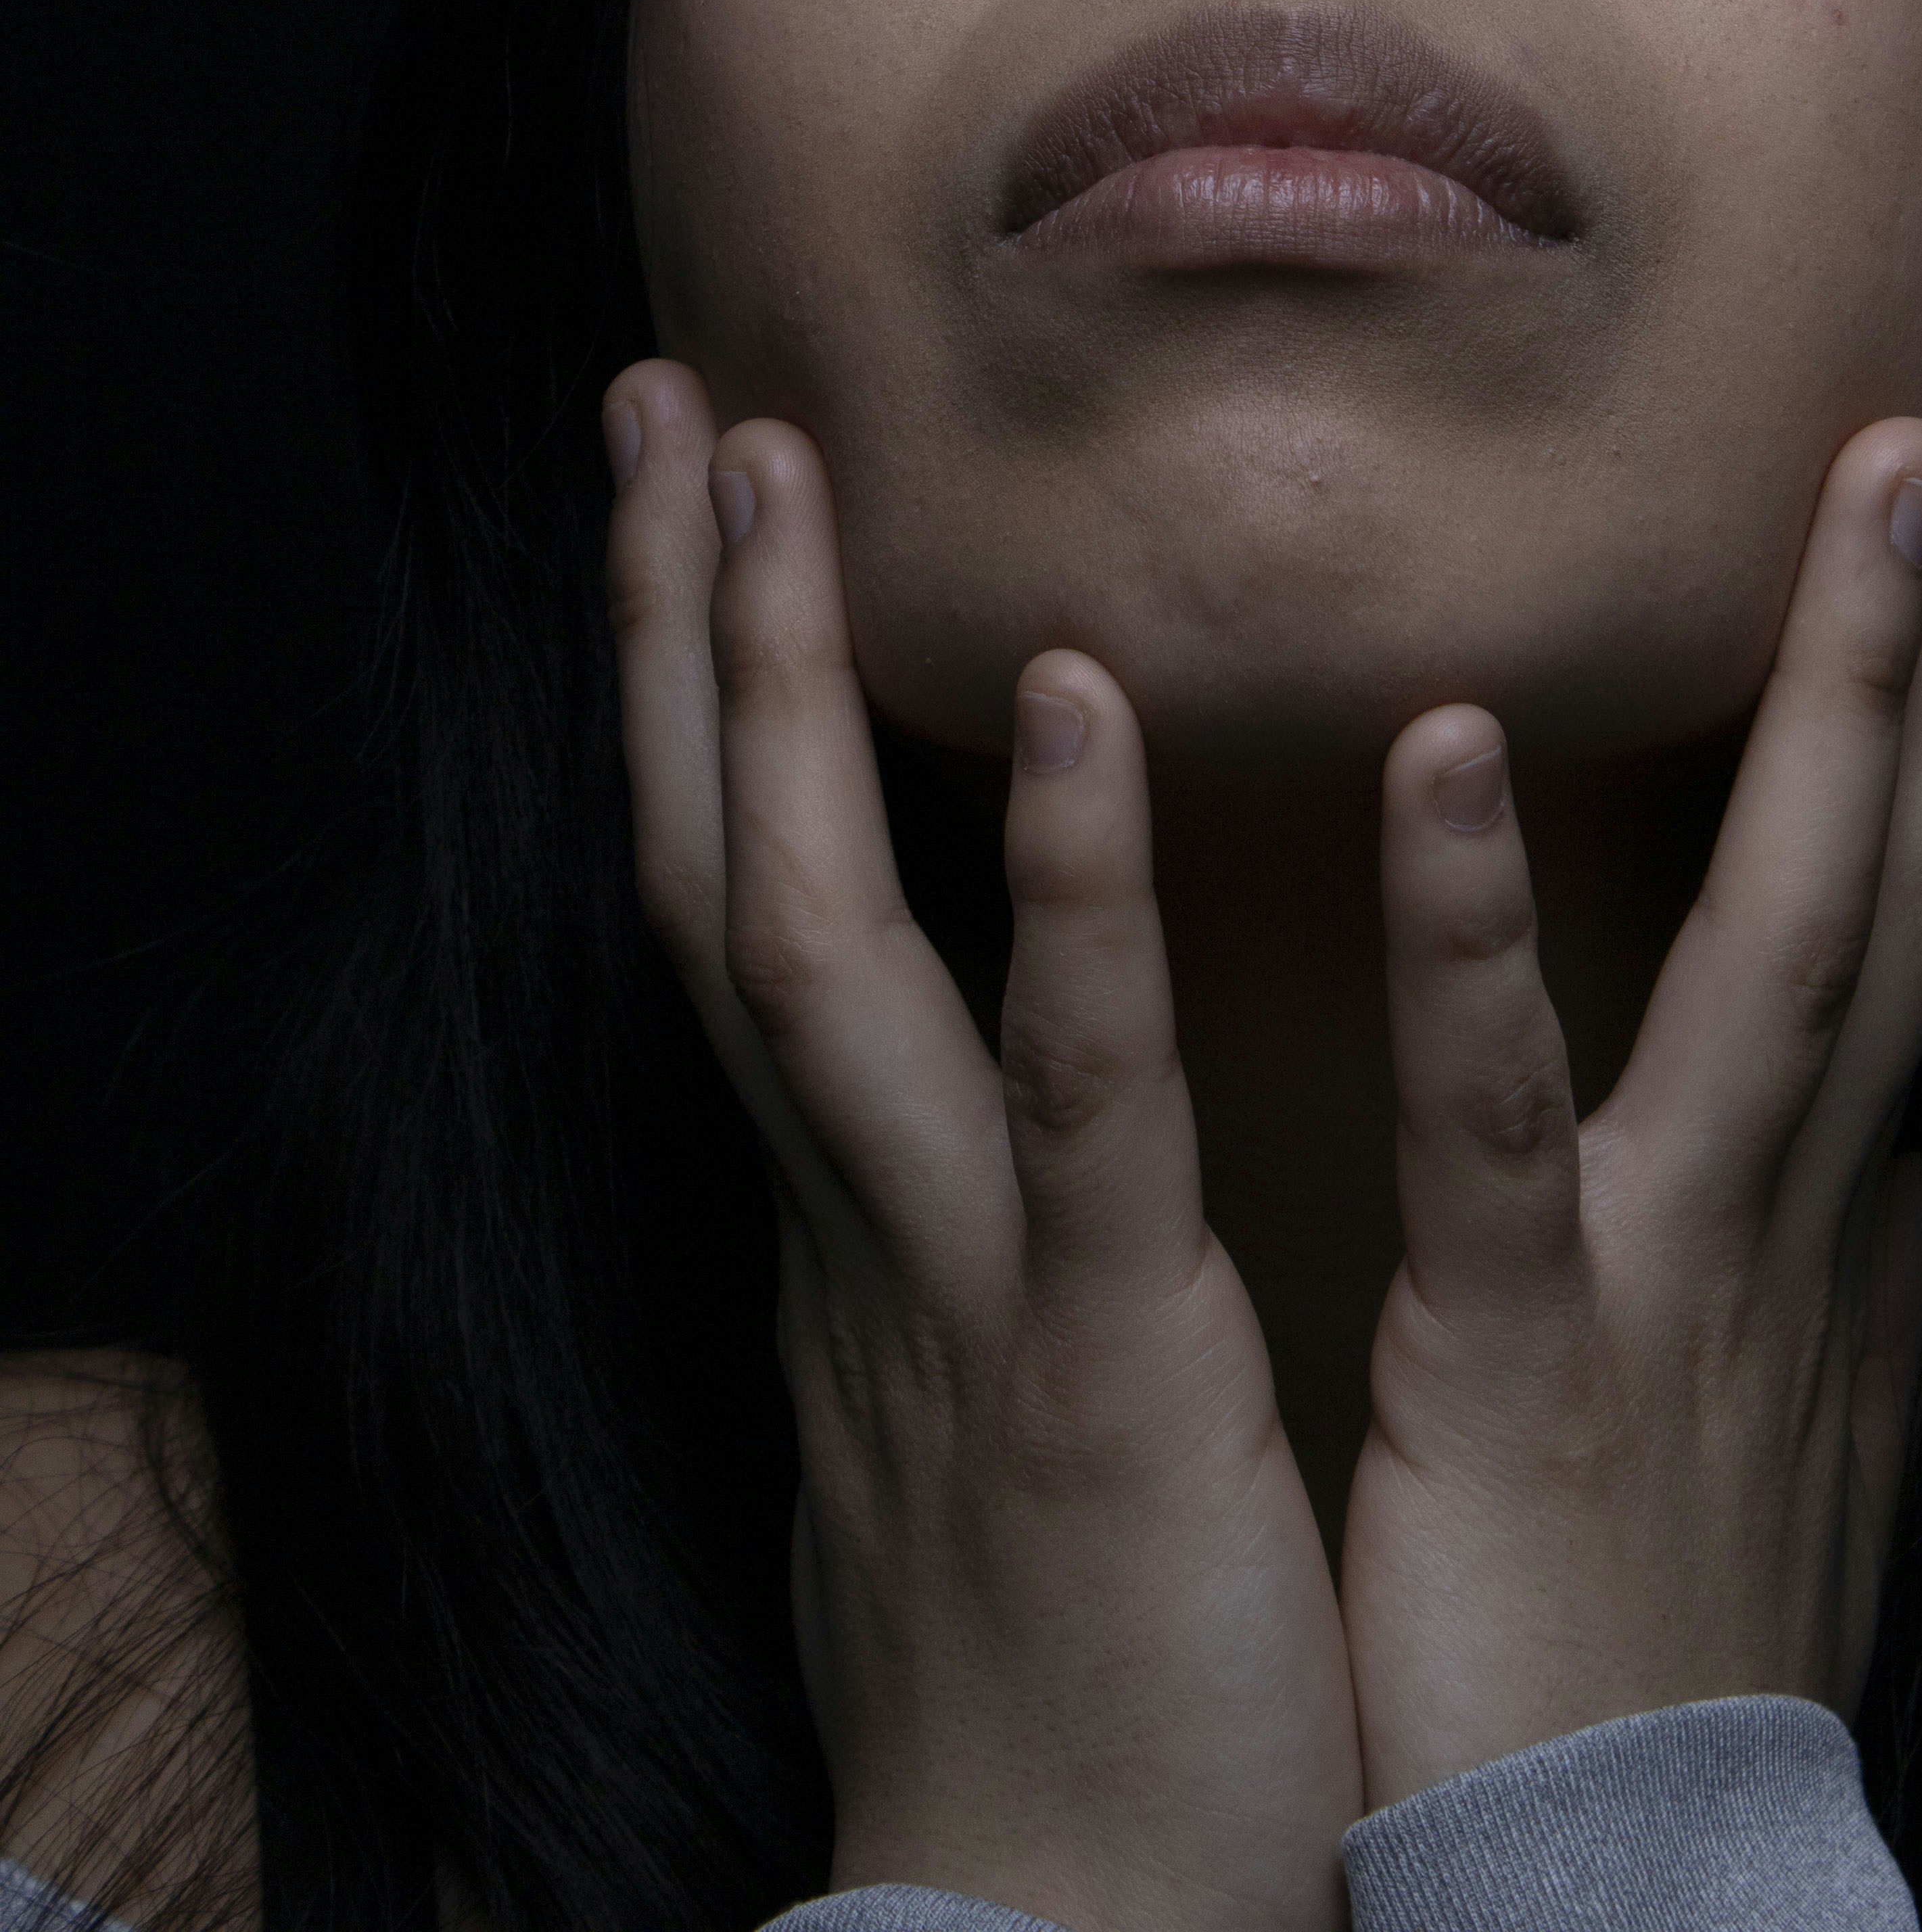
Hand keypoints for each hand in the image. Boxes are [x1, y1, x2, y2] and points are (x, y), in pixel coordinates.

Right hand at [603, 365, 1360, 1931]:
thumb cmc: (1112, 1678)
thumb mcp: (1043, 1402)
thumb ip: (1047, 1241)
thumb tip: (1080, 1134)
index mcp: (870, 1229)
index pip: (751, 906)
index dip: (711, 701)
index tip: (707, 495)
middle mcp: (856, 1226)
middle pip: (715, 870)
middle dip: (675, 630)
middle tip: (660, 391)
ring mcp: (947, 1283)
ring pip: (806, 945)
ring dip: (776, 694)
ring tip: (767, 464)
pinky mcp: (1088, 1361)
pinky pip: (1061, 1097)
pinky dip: (1061, 893)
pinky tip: (1073, 699)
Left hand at [1339, 340, 1921, 1807]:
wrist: (1613, 1891)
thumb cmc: (1671, 1621)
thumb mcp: (1795, 1408)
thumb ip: (1860, 1254)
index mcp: (1813, 1178)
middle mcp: (1784, 1186)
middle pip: (1915, 847)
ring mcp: (1675, 1261)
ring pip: (1795, 935)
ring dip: (1842, 694)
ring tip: (1872, 467)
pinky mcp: (1523, 1355)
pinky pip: (1505, 1117)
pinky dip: (1482, 934)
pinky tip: (1453, 746)